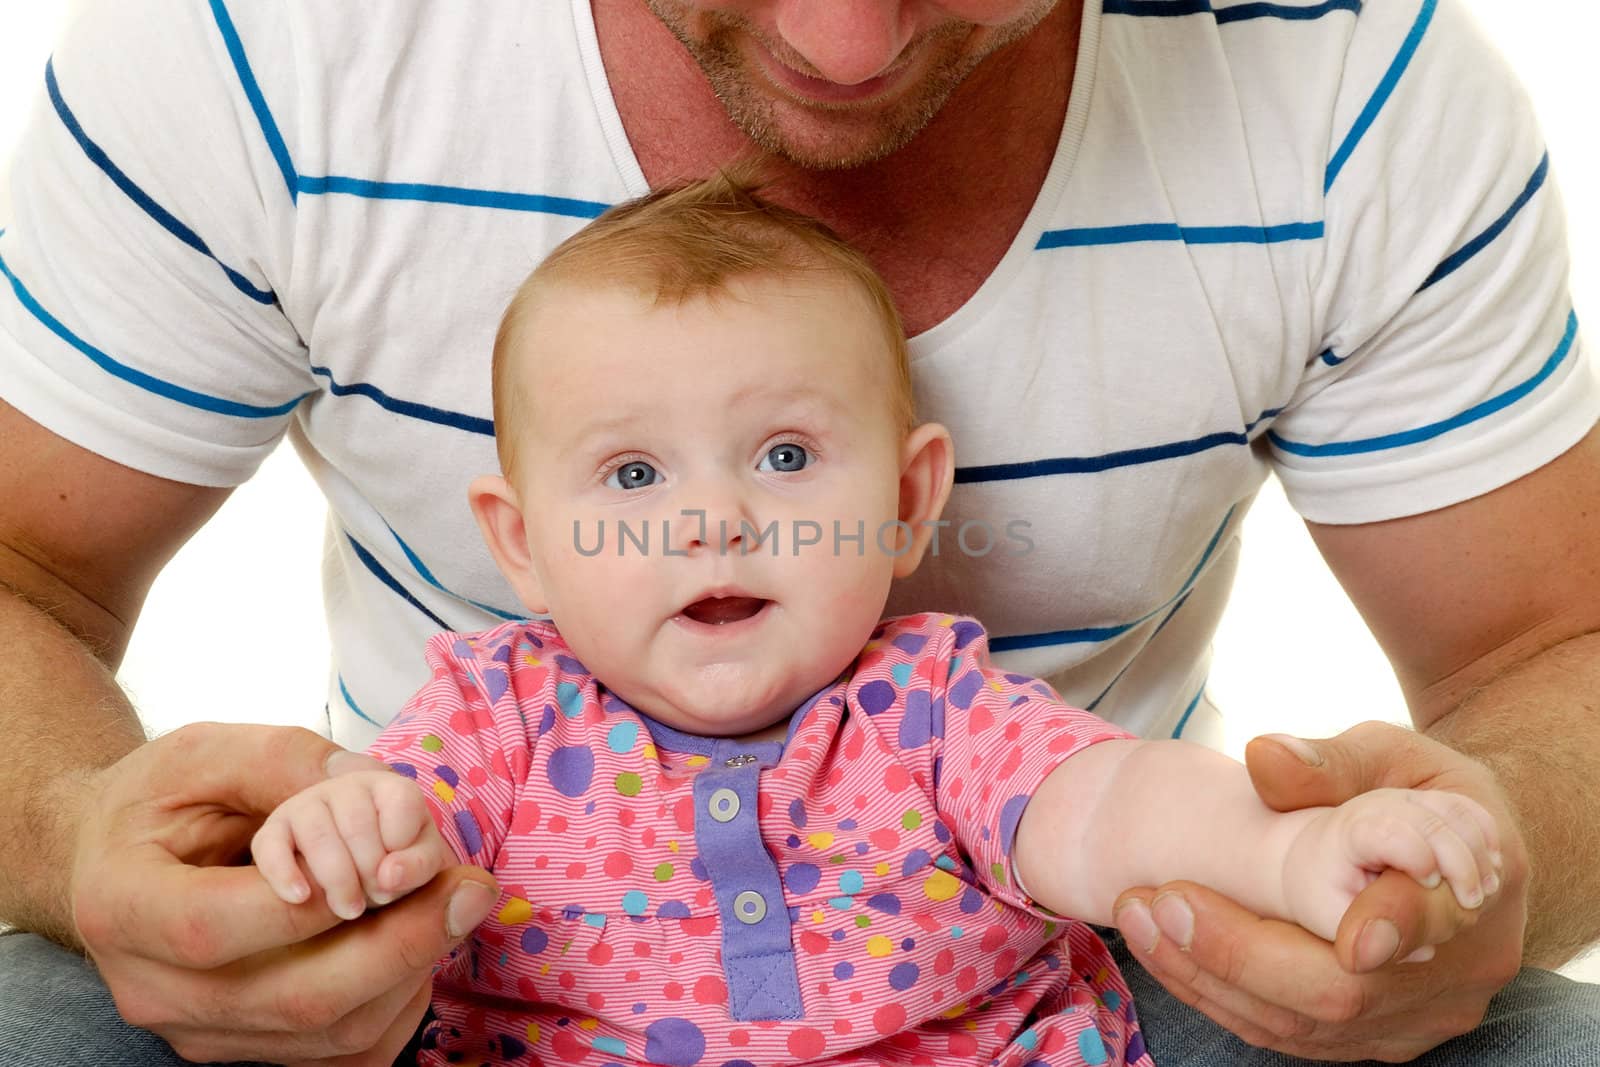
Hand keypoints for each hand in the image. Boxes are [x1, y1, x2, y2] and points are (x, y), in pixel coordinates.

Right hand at [70, 722, 498, 1064]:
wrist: (114, 860)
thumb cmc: (159, 799)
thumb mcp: (203, 753)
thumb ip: (281, 760)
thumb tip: (368, 778)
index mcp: (123, 907)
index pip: (218, 929)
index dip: (315, 905)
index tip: (403, 863)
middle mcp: (153, 990)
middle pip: (294, 1000)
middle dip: (399, 946)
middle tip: (469, 890)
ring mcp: (199, 1032)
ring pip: (328, 1035)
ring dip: (410, 972)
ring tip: (452, 905)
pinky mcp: (243, 1050)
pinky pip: (340, 1054)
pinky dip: (397, 1004)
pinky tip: (420, 944)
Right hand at [253, 763, 456, 919]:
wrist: (354, 867)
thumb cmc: (395, 858)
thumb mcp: (421, 861)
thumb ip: (418, 865)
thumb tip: (389, 875)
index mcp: (389, 786)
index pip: (401, 803)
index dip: (402, 848)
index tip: (397, 877)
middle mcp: (347, 786)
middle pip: (357, 825)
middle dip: (369, 870)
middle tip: (375, 899)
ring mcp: (307, 803)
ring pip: (317, 835)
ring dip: (337, 879)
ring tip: (350, 909)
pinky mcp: (273, 829)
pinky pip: (270, 847)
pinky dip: (284, 874)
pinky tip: (301, 898)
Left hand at [1112, 721, 1526, 1060]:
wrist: (1457, 847)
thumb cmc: (1418, 787)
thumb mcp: (1389, 753)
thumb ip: (1329, 761)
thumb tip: (1264, 756)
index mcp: (1476, 887)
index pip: (1422, 923)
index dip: (1371, 927)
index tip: (1315, 923)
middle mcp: (1454, 971)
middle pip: (1339, 993)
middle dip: (1234, 951)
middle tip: (1150, 900)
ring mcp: (1414, 1016)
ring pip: (1303, 1026)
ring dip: (1206, 975)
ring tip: (1137, 914)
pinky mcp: (1373, 1037)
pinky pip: (1288, 1034)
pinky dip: (1218, 993)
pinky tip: (1164, 948)